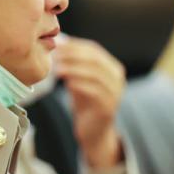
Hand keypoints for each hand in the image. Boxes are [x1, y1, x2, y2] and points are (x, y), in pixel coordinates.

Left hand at [55, 36, 125, 167]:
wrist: (93, 132)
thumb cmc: (85, 103)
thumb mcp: (79, 79)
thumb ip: (73, 63)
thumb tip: (58, 42)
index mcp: (112, 67)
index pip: (94, 49)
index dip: (75, 46)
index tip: (57, 45)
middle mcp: (117, 78)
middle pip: (95, 60)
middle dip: (73, 56)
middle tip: (55, 56)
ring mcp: (116, 93)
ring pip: (95, 75)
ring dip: (74, 70)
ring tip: (57, 69)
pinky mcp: (109, 107)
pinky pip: (95, 92)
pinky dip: (80, 85)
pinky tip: (67, 84)